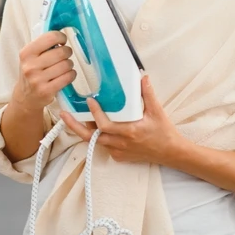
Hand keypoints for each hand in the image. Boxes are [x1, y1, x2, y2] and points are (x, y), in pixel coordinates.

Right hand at [12, 30, 76, 110]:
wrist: (26, 96)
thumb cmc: (32, 72)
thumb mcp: (31, 56)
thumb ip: (43, 45)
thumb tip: (61, 35)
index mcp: (26, 53)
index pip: (50, 37)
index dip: (61, 37)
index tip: (62, 41)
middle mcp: (30, 66)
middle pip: (61, 52)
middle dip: (67, 52)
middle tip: (65, 55)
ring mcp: (37, 80)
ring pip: (66, 65)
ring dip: (69, 65)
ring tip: (64, 66)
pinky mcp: (46, 91)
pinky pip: (68, 77)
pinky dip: (71, 74)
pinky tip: (67, 75)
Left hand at [59, 74, 190, 165]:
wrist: (171, 153)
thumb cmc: (164, 133)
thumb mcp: (157, 112)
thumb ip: (148, 94)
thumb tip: (142, 77)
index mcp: (129, 132)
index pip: (105, 125)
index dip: (95, 114)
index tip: (89, 100)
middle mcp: (120, 144)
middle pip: (91, 137)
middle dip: (74, 126)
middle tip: (63, 114)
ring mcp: (118, 152)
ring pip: (94, 142)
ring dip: (83, 130)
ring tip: (71, 117)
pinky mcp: (118, 157)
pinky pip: (102, 146)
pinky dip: (96, 136)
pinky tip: (92, 126)